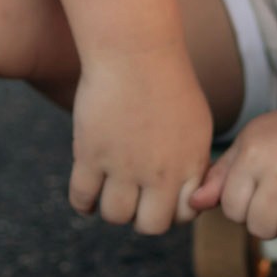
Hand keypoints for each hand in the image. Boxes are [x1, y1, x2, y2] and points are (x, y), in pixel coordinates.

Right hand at [70, 44, 214, 234]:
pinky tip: (87, 191)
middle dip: (142, 217)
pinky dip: (83, 202)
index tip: (159, 196)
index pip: (183, 215)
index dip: (170, 210)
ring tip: (110, 190)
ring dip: (112, 207)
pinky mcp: (91, 154)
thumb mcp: (196, 123)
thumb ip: (193, 161)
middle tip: (134, 199)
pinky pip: (81, 198)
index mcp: (189, 163)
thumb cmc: (167, 81)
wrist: (135, 50)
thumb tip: (190, 196)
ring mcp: (124, 165)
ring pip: (115, 216)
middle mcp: (160, 171)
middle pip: (150, 226)